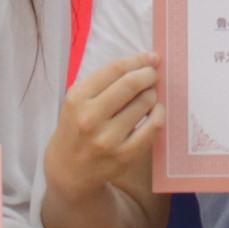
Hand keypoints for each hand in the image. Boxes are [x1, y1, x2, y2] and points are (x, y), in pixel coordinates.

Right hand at [49, 58, 160, 197]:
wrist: (69, 170)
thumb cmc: (76, 128)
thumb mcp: (77, 100)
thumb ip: (104, 81)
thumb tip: (142, 62)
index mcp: (77, 98)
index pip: (114, 70)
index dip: (137, 60)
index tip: (151, 57)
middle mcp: (91, 118)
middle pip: (131, 84)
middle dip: (149, 74)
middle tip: (153, 75)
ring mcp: (108, 138)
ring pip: (145, 103)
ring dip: (152, 94)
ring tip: (149, 95)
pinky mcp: (125, 155)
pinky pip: (153, 126)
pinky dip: (159, 113)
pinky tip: (155, 111)